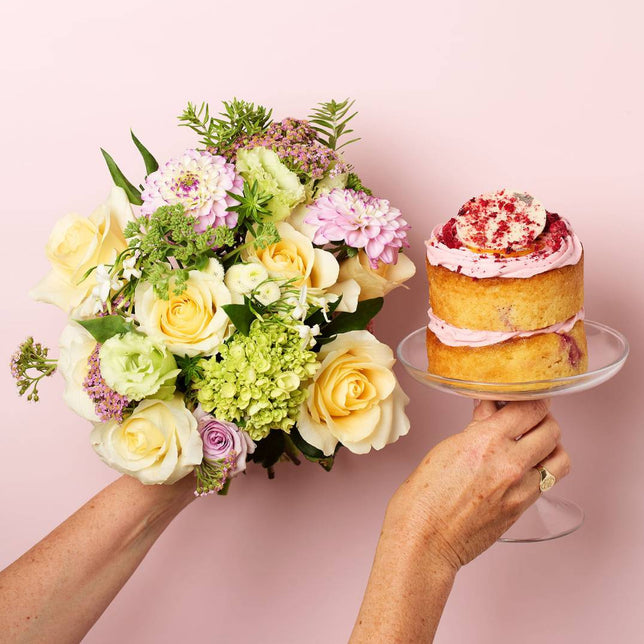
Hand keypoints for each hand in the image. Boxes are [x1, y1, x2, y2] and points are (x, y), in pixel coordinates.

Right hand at [387, 399, 570, 571]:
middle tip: (527, 417)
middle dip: (541, 418)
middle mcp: (510, 464)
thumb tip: (491, 409)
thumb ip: (477, 428)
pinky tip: (524, 467)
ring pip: (561, 457)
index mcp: (486, 442)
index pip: (530, 408)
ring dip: (551, 445)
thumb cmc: (423, 497)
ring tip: (533, 443)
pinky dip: (543, 469)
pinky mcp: (523, 509)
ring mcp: (521, 490)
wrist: (424, 541)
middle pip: (551, 429)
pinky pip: (548, 481)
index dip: (531, 398)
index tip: (526, 395)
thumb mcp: (446, 449)